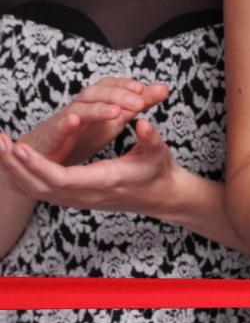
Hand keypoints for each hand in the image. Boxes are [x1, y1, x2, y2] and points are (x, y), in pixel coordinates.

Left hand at [0, 119, 186, 213]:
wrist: (161, 196)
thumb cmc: (158, 172)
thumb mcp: (158, 153)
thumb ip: (151, 139)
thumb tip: (144, 123)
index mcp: (104, 181)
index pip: (63, 179)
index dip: (39, 165)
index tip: (21, 148)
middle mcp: (87, 194)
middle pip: (41, 186)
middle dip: (15, 165)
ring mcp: (79, 198)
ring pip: (36, 191)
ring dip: (13, 170)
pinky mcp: (74, 197)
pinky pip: (41, 191)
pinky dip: (21, 178)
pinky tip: (8, 163)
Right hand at [20, 77, 169, 165]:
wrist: (46, 154)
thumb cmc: (82, 134)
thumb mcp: (114, 120)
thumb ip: (137, 104)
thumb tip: (164, 88)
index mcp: (96, 103)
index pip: (110, 86)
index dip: (126, 85)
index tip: (144, 89)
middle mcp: (80, 107)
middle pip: (96, 93)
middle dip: (118, 95)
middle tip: (140, 102)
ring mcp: (64, 120)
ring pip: (79, 109)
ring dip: (97, 108)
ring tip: (116, 112)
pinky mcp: (52, 137)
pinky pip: (57, 128)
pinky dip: (65, 123)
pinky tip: (74, 121)